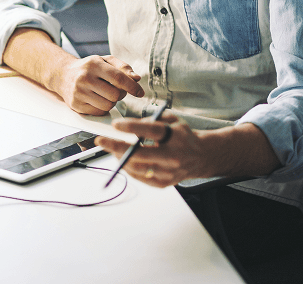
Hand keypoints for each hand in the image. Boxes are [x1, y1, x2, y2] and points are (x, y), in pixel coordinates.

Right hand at [55, 54, 144, 115]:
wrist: (63, 75)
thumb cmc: (89, 67)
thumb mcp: (105, 61)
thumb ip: (122, 67)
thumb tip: (137, 78)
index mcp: (94, 64)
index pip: (118, 78)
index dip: (132, 86)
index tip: (140, 93)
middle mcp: (85, 78)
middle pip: (115, 94)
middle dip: (120, 94)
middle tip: (117, 90)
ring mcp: (79, 92)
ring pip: (108, 105)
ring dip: (112, 102)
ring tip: (106, 94)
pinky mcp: (76, 105)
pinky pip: (99, 112)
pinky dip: (103, 108)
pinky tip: (98, 99)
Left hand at [95, 112, 211, 186]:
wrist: (201, 157)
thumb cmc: (184, 136)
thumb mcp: (173, 120)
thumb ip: (154, 119)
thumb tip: (132, 124)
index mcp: (176, 137)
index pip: (151, 130)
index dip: (131, 127)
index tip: (115, 125)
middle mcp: (172, 156)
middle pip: (140, 153)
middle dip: (116, 147)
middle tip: (101, 141)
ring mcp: (168, 172)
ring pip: (137, 168)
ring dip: (120, 158)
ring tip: (112, 149)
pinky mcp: (163, 183)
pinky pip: (140, 177)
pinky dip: (129, 168)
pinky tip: (124, 160)